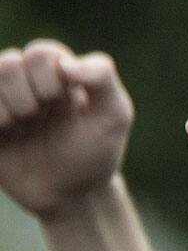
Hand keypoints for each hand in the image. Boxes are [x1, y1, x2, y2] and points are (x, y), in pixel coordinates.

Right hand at [0, 40, 132, 217]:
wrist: (70, 196)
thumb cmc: (95, 153)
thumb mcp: (114, 116)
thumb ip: (102, 78)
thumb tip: (67, 63)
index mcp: (58, 76)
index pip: (42, 54)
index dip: (49, 77)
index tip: (63, 101)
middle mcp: (27, 84)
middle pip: (10, 63)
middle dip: (27, 94)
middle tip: (39, 116)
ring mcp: (4, 102)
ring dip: (6, 105)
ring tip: (20, 125)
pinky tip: (4, 131)